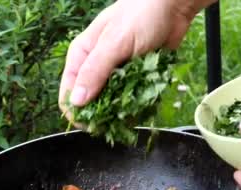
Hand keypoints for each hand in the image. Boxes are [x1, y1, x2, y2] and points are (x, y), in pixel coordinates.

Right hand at [58, 0, 211, 122]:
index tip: (95, 126)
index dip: (78, 114)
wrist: (172, 7)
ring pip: (112, 106)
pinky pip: (131, 100)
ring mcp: (115, 75)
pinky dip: (138, 103)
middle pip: (91, 105)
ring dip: (124, 111)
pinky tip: (146, 100)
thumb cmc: (140, 16)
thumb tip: (77, 101)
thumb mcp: (114, 43)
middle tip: (122, 117)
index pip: (68, 95)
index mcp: (81, 57)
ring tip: (138, 105)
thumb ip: (95, 72)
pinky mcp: (134, 79)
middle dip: (104, 115)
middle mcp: (95, 68)